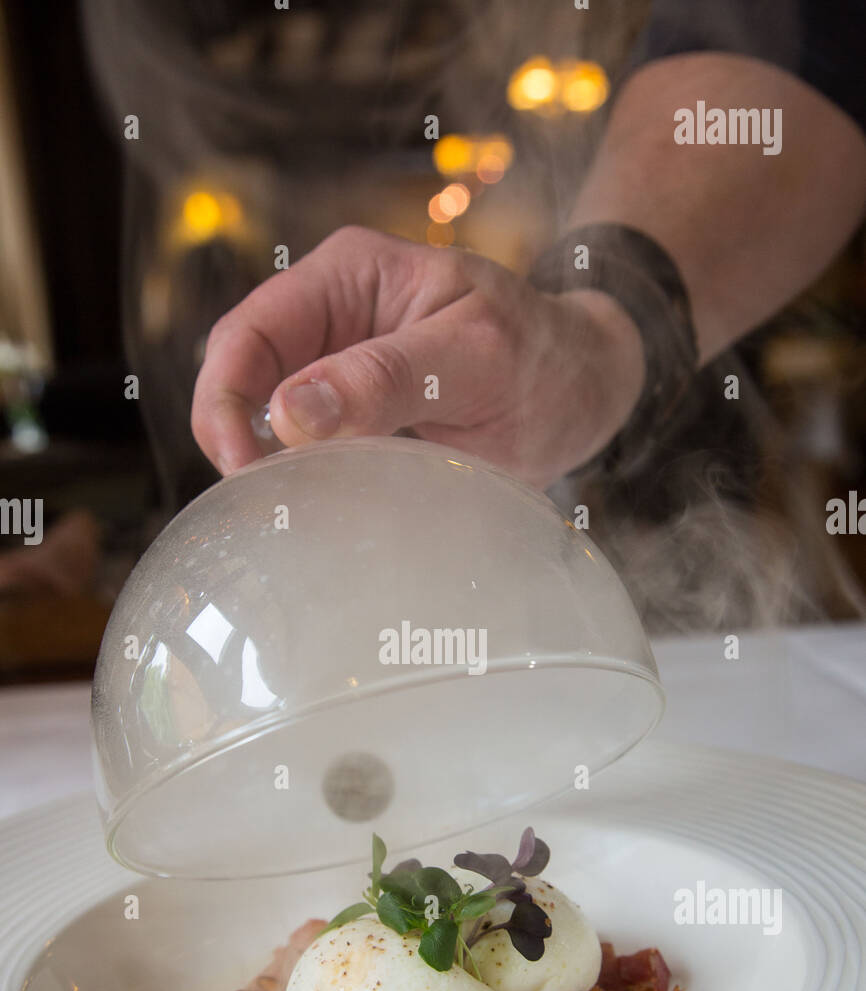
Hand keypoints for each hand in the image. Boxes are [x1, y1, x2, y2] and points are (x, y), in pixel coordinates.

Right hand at [192, 226, 644, 490]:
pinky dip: (303, 484)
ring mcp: (337, 370)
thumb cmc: (543, 358)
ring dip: (268, 468)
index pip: (249, 332)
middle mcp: (330, 316)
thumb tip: (289, 413)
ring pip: (266, 422)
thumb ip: (384, 380)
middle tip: (266, 506)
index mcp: (348, 275)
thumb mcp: (474, 359)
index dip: (226, 401)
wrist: (586, 389)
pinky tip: (318, 513)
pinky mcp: (353, 420)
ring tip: (289, 516)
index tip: (245, 470)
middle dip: (237, 440)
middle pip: (242, 378)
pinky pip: (305, 452)